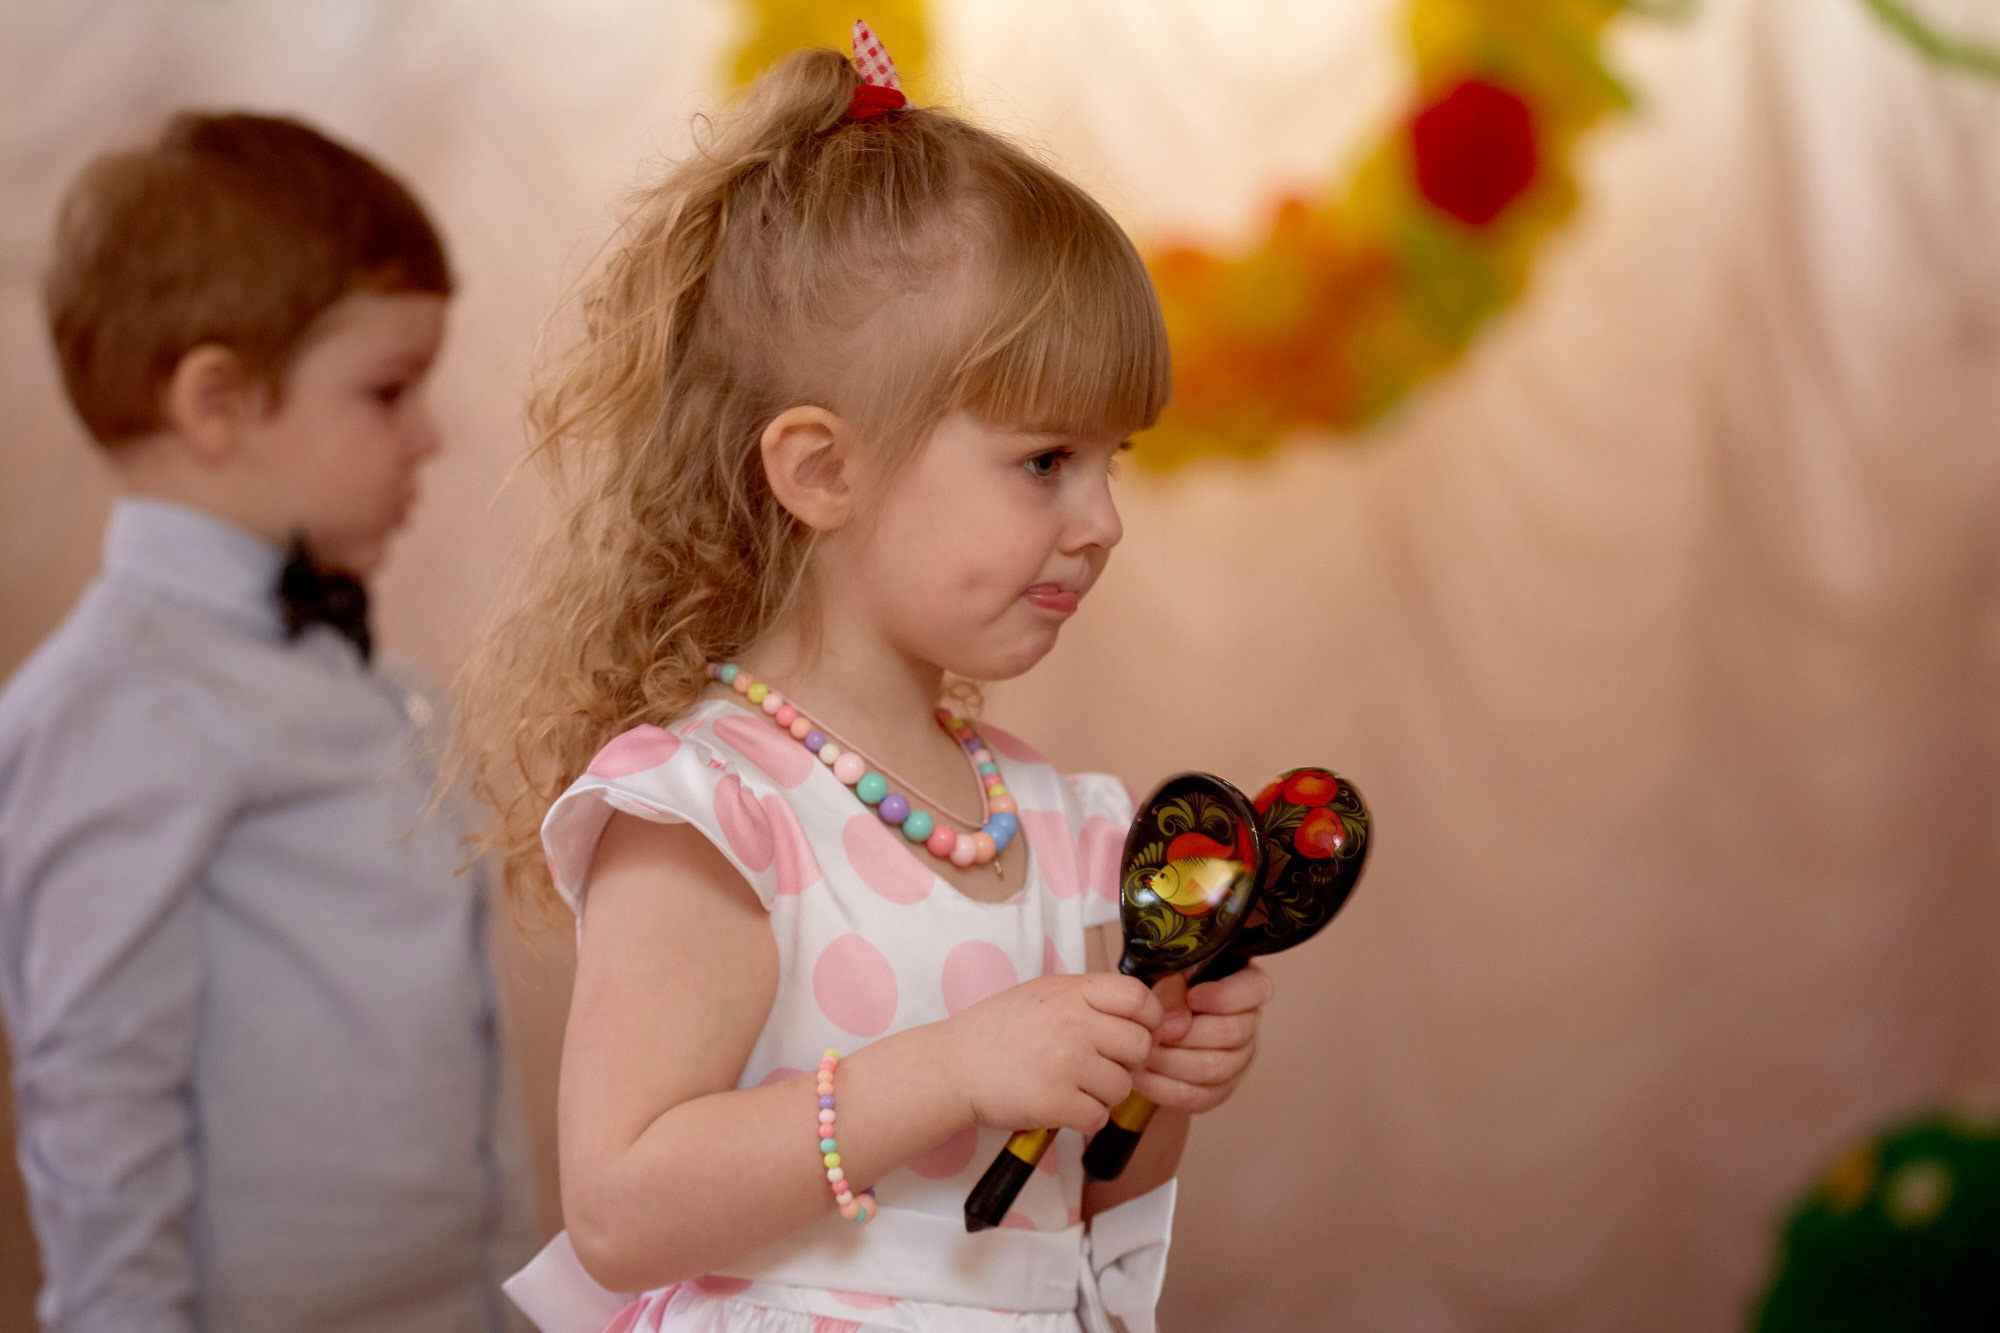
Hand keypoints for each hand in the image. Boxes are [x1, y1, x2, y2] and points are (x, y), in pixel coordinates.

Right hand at [938, 974, 1163, 1133]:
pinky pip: (1099, 1117)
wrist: (951, 1066)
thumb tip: (1144, 1015)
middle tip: (1098, 1065)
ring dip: (1103, 1094)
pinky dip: (1085, 1118)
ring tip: (1072, 1086)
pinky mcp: (1055, 1102)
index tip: (1135, 1032)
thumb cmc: (997, 1030)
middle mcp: (1074, 1023)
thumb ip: (1089, 999)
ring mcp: (1066, 1063)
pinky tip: (1062, 1106)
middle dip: (1126, 1062)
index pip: (1139, 998)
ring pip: (1122, 1087)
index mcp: (1071, 992)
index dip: (1148, 1019)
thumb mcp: (1042, 995)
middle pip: (1139, 1047)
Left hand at [1130, 964, 1271, 1113]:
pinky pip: (1199, 1097)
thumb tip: (1176, 1024)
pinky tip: (1140, 1076)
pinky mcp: (1219, 1090)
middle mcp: (1249, 1024)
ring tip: (1141, 1052)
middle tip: (1154, 1031)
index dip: (1224, 996)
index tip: (1193, 996)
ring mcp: (1238, 1060)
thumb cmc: (1166, 990)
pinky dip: (1164, 1088)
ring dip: (1171, 1062)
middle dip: (1186, 1034)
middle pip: (1231, 1032)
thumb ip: (1173, 990)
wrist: (1149, 1022)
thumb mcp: (1168, 975)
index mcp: (1247, 986)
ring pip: (1214, 1068)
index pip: (1255, 990)